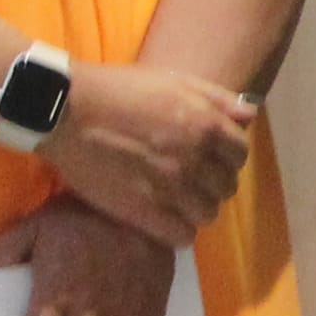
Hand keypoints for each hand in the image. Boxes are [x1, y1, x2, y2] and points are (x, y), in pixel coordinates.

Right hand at [39, 60, 255, 249]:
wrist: (65, 111)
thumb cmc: (118, 89)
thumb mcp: (173, 80)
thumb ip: (217, 98)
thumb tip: (250, 115)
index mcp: (204, 124)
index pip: (240, 155)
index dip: (227, 157)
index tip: (210, 159)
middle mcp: (193, 158)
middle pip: (226, 187)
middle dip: (213, 183)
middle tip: (191, 180)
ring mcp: (169, 187)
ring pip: (207, 214)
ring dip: (196, 208)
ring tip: (177, 200)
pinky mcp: (143, 211)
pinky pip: (182, 236)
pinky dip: (178, 230)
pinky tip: (164, 218)